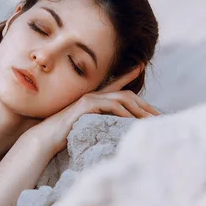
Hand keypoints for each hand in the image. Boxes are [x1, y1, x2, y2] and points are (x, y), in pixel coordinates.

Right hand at [29, 68, 160, 154]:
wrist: (44, 139)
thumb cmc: (61, 136)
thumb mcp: (84, 128)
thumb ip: (97, 124)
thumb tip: (113, 131)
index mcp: (92, 99)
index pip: (114, 85)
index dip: (128, 75)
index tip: (140, 66)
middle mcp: (92, 95)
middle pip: (126, 94)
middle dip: (145, 105)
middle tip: (160, 117)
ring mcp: (88, 98)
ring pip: (122, 99)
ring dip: (139, 111)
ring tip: (152, 122)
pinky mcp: (85, 105)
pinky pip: (111, 105)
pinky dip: (124, 113)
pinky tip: (132, 121)